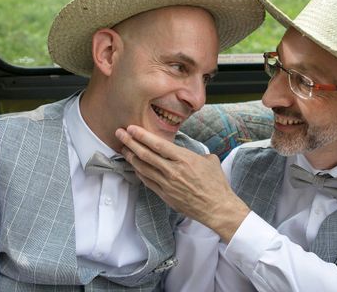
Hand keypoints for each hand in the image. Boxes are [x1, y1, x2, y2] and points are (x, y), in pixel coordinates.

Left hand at [116, 125, 249, 242]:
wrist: (217, 208)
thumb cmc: (216, 184)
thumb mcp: (210, 161)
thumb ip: (197, 154)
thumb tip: (193, 153)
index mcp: (184, 158)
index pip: (158, 144)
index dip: (142, 135)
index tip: (131, 128)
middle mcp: (172, 170)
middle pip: (146, 154)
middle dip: (130, 142)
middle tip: (119, 134)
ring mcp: (167, 184)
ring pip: (143, 168)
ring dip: (131, 157)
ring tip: (123, 148)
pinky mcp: (165, 195)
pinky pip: (147, 181)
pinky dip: (139, 172)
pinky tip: (134, 166)